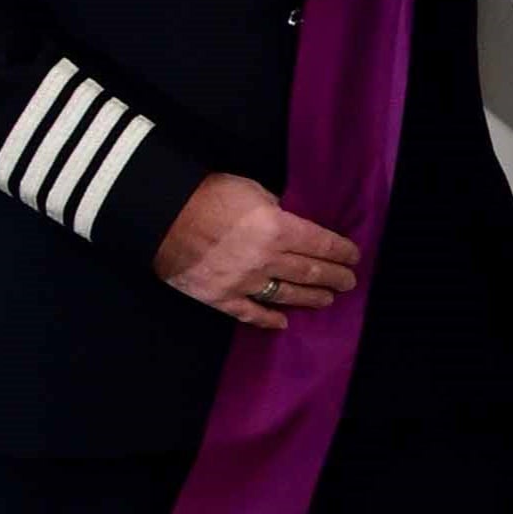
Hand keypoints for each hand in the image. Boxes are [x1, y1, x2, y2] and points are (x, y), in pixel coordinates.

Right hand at [155, 174, 361, 331]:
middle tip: (348, 282)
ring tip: (327, 299)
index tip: (353, 257)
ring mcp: (243, 282)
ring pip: (287, 295)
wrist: (159, 214)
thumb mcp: (252, 191)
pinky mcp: (219, 297)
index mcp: (278, 229)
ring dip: (311, 298)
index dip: (342, 253)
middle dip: (335, 278)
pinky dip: (268, 319)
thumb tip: (289, 223)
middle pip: (310, 272)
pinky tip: (282, 322)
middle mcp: (266, 259)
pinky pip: (249, 313)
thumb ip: (276, 210)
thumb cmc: (207, 194)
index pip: (322, 245)